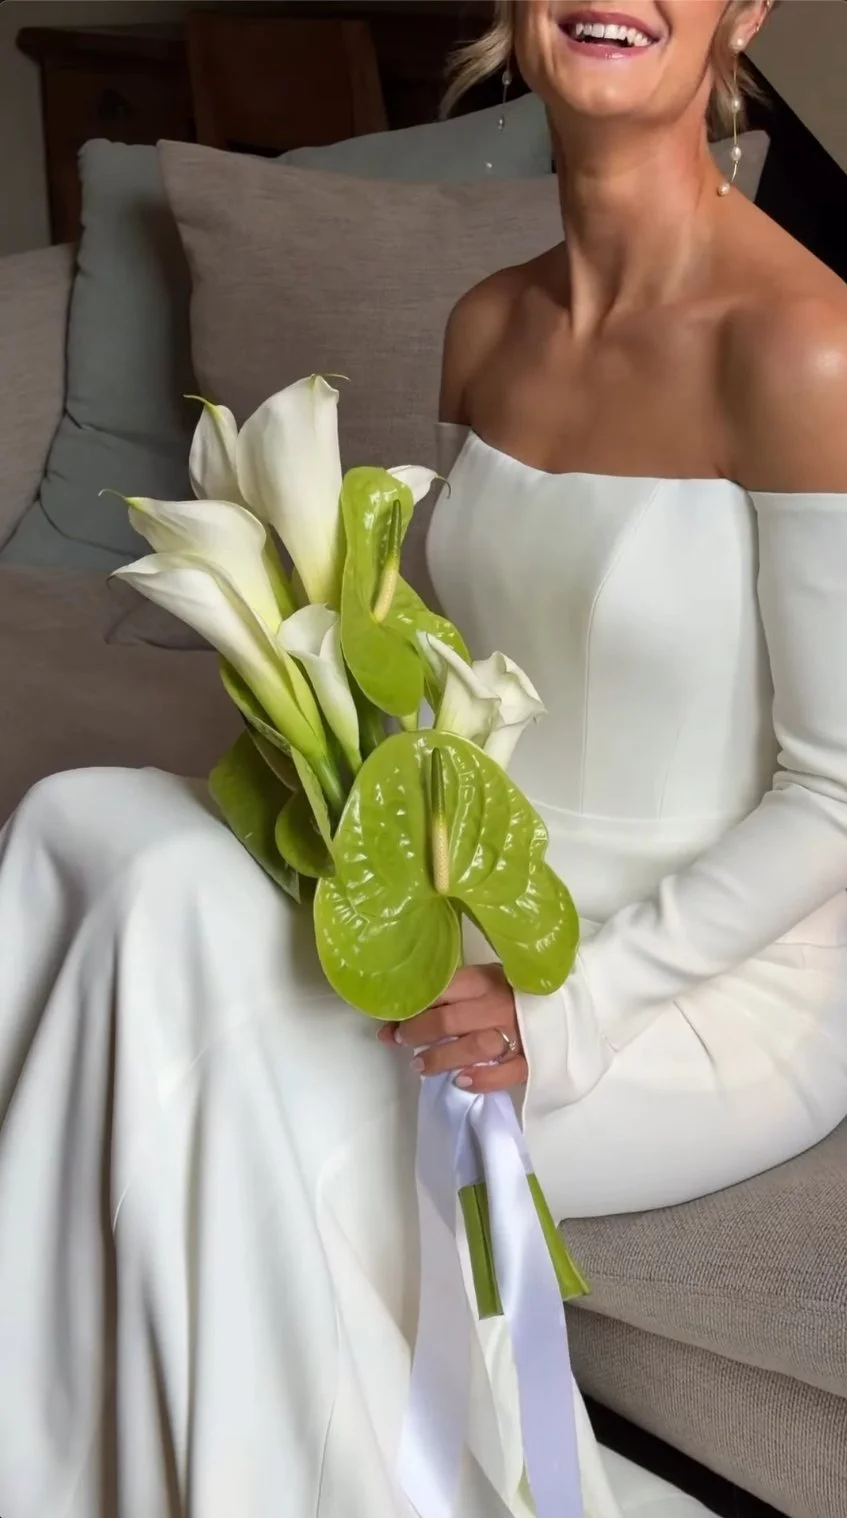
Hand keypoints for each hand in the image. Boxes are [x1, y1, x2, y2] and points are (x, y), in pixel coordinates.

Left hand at [377, 964, 526, 1091]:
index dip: (413, 1006)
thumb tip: (410, 1006)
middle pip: (448, 1021)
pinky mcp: (531, 1061)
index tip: (393, 1018)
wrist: (566, 1008)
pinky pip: (505, 1074)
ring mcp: (517, 1035)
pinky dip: (481, 1079)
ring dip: (440, 1058)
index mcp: (486, 981)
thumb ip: (456, 991)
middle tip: (401, 1040)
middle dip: (417, 1033)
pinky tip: (460, 1081)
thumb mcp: (488, 980)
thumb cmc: (516, 992)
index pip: (441, 991)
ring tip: (419, 1066)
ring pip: (472, 1048)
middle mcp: (498, 1007)